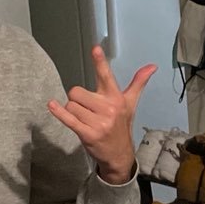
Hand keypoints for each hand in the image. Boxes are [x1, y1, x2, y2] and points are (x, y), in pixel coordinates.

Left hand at [48, 47, 154, 183]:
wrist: (119, 155)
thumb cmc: (121, 125)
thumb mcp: (130, 103)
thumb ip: (138, 83)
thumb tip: (152, 66)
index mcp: (116, 98)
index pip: (106, 76)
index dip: (100, 62)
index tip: (95, 49)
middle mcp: (108, 108)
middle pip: (76, 92)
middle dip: (77, 100)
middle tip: (88, 110)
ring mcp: (98, 122)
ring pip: (71, 105)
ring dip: (73, 112)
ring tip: (85, 120)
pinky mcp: (87, 133)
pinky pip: (68, 118)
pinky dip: (58, 112)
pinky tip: (52, 105)